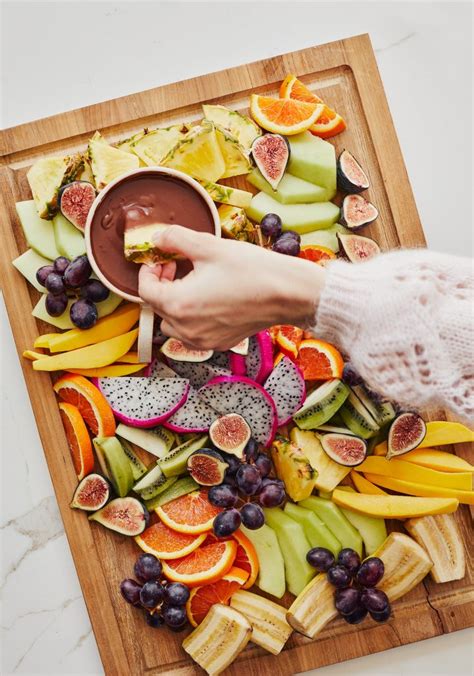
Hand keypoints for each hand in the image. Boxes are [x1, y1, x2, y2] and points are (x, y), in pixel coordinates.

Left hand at [138, 225, 325, 349]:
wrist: (287, 293)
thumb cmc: (251, 269)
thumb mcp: (208, 245)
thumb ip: (175, 239)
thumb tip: (157, 238)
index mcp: (178, 304)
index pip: (145, 290)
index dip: (148, 270)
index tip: (160, 258)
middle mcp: (186, 329)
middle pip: (157, 307)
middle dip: (162, 284)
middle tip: (176, 265)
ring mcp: (202, 340)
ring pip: (173, 323)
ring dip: (175, 303)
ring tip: (192, 283)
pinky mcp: (219, 343)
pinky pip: (193, 333)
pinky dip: (193, 317)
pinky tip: (209, 298)